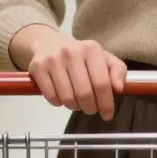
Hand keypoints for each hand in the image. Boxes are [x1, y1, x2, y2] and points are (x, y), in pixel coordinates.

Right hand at [12, 25, 126, 119]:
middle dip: (90, 108)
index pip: (102, 83)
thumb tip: (119, 88)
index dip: (106, 103)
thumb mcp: (102, 58)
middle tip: (91, 109)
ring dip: (74, 106)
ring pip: (67, 98)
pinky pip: (51, 98)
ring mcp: (53, 59)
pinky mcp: (37, 68)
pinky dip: (59, 103)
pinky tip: (62, 95)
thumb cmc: (80, 55)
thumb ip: (117, 70)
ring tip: (77, 101)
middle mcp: (71, 51)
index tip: (108, 114)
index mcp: (91, 48)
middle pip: (84, 93)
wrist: (48, 43)